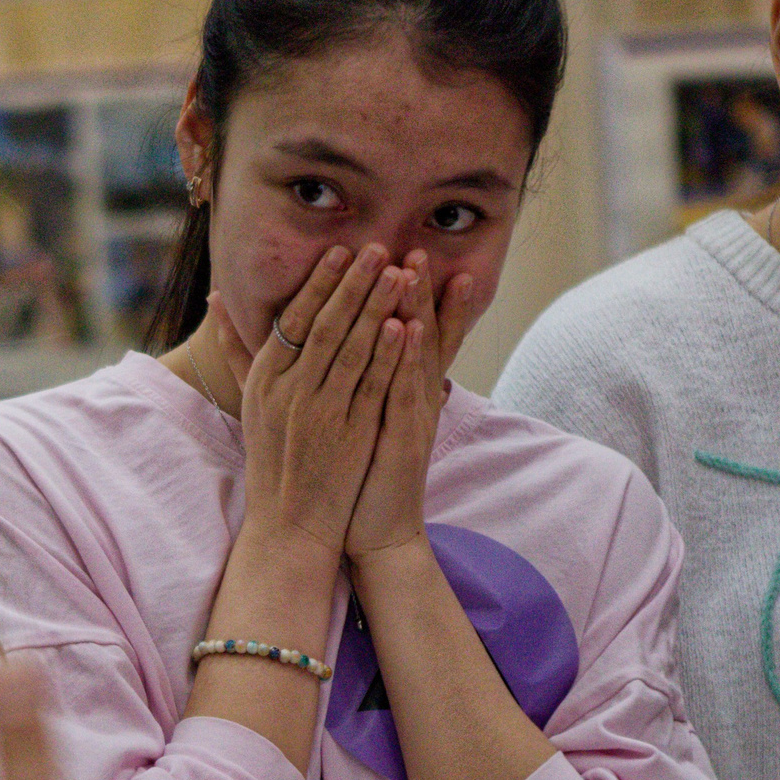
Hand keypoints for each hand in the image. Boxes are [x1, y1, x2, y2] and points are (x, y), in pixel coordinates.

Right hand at [226, 242, 414, 564]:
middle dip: (354, 284)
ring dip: (377, 308)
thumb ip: (237, 349)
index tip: (342, 251)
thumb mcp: (249, 402)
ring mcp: (318, 414)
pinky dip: (388, 355)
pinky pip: (370, 387)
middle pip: (324, 327)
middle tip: (379, 247)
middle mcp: (288, 393)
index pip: (293, 320)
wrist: (287, 526)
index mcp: (265, 381)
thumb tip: (216, 299)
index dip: (319, 284)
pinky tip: (406, 325)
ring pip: (350, 350)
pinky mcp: (348, 436)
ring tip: (399, 273)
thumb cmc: (272, 461)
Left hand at [343, 259, 474, 559]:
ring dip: (417, 311)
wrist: (374, 530)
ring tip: (414, 270)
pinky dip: (405, 360)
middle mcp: (411, 398)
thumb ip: (362, 386)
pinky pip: (403, 391)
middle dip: (420, 291)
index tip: (409, 254)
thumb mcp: (358, 423)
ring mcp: (410, 416)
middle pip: (419, 335)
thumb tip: (359, 358)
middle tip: (420, 249)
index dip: (413, 297)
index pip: (409, 335)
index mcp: (399, 391)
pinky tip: (404, 329)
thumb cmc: (360, 476)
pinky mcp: (402, 437)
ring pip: (415, 355)